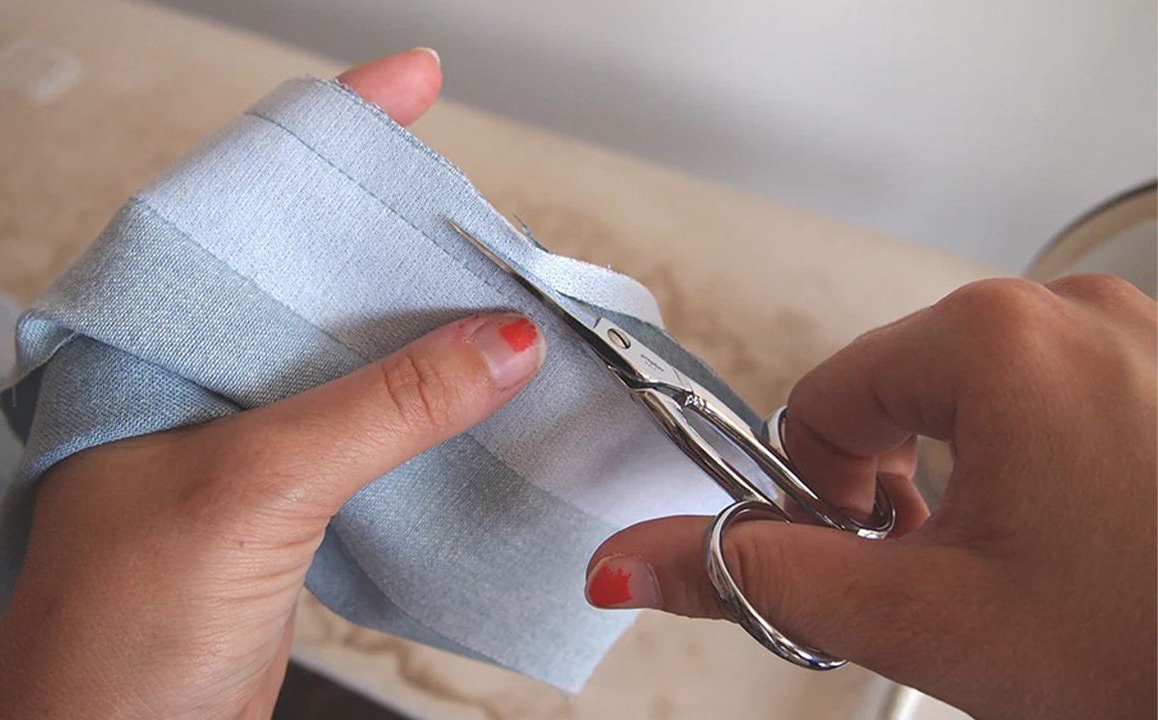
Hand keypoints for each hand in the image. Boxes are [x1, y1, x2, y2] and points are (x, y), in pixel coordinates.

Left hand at [0, 50, 547, 718]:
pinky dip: (428, 410)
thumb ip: (381, 407)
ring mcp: (245, 438)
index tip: (413, 86)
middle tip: (476, 206)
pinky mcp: (285, 500)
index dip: (330, 135)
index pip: (246, 204)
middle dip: (397, 235)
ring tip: (498, 293)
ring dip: (425, 330)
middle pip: (313, 275)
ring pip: (352, 356)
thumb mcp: (255, 487)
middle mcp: (197, 376)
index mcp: (154, 341)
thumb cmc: (113, 625)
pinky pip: (369, 429)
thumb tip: (496, 342)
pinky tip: (477, 396)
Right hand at [586, 275, 1156, 718]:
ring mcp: (1138, 329)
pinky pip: (1057, 391)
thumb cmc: (1142, 651)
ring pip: (979, 397)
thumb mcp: (924, 621)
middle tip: (955, 573)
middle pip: (902, 392)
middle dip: (900, 487)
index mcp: (997, 341)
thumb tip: (626, 561)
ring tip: (1025, 560)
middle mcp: (1072, 309)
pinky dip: (1039, 458)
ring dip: (969, 476)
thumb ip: (757, 577)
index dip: (823, 494)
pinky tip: (1085, 531)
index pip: (827, 399)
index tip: (875, 558)